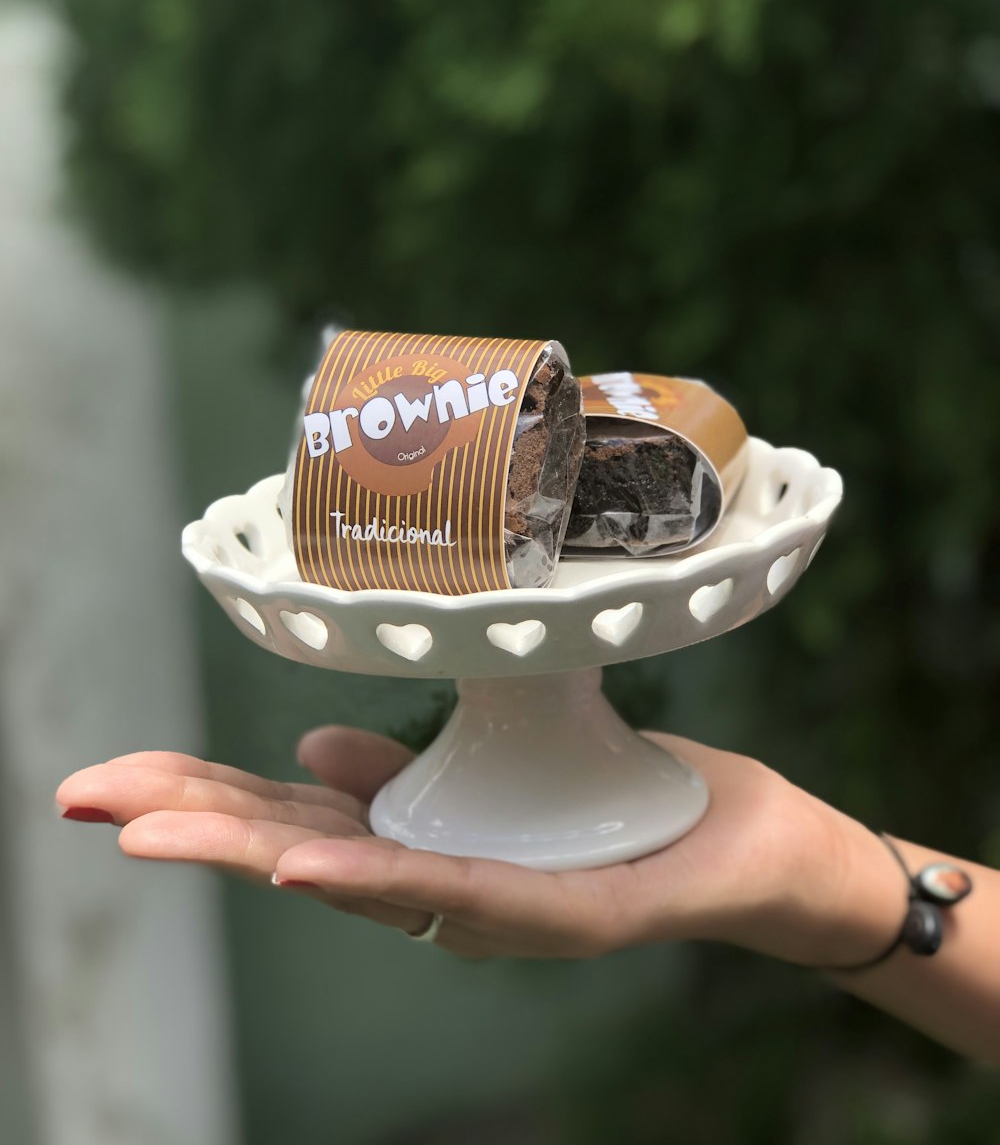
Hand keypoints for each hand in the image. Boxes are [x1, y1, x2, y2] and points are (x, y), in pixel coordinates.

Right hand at [56, 728, 903, 965]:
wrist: (737, 841)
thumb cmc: (611, 796)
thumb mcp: (486, 772)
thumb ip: (396, 773)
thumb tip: (308, 746)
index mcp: (410, 836)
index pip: (283, 816)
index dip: (195, 800)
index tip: (108, 781)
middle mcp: (435, 877)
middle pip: (293, 847)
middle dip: (188, 825)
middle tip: (84, 800)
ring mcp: (491, 901)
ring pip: (356, 877)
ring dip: (253, 851)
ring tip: (157, 830)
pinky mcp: (559, 909)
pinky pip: (461, 892)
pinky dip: (380, 878)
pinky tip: (314, 863)